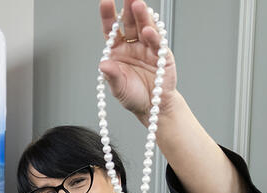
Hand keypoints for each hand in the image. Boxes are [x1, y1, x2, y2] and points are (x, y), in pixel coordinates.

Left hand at [99, 0, 177, 120]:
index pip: (111, 29)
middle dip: (128, 8)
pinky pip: (157, 43)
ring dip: (142, 16)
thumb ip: (112, 76)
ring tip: (138, 5)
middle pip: (129, 23)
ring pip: (144, 27)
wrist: (154, 108)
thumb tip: (104, 65)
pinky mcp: (162, 55)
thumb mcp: (118, 89)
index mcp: (118, 50)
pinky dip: (153, 36)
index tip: (106, 1)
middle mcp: (132, 45)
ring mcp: (148, 48)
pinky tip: (148, 30)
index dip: (109, 15)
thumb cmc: (134, 96)